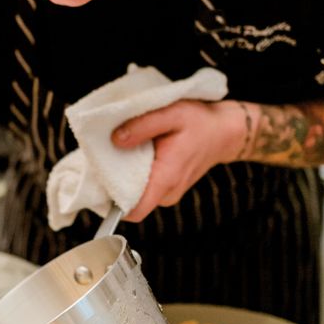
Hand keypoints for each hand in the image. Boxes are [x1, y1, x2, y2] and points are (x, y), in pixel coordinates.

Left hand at [111, 99, 245, 221]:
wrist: (224, 131)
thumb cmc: (199, 121)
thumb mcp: (171, 113)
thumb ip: (142, 125)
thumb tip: (115, 140)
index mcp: (167, 177)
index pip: (134, 210)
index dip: (112, 203)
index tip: (99, 181)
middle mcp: (168, 192)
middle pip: (129, 201)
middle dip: (114, 182)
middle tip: (107, 156)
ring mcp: (169, 192)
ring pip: (136, 194)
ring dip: (125, 176)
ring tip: (127, 150)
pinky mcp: (168, 188)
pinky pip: (144, 188)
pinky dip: (135, 174)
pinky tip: (138, 154)